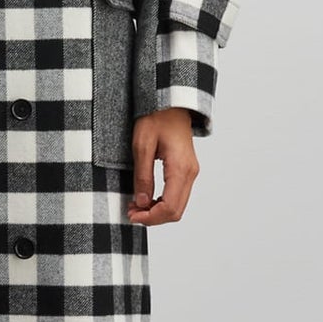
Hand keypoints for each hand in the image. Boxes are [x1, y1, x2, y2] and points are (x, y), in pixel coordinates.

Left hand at [125, 107, 199, 225]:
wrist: (171, 104)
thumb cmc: (156, 118)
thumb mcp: (142, 145)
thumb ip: (143, 176)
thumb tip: (141, 202)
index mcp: (180, 168)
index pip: (169, 207)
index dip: (150, 217)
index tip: (131, 215)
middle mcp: (190, 173)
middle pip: (176, 211)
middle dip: (153, 217)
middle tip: (131, 212)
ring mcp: (191, 172)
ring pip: (178, 206)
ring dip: (157, 211)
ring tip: (136, 206)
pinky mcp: (187, 171)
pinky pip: (178, 196)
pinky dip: (163, 203)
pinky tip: (147, 199)